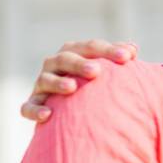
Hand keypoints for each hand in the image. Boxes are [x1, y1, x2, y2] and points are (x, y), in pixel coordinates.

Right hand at [20, 38, 137, 121]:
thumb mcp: (107, 71)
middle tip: (96, 71)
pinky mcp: (34, 103)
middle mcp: (56, 64)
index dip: (109, 50)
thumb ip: (120, 59)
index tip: (129, 56)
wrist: (69, 109)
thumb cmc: (96, 84)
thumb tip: (133, 49)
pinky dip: (35, 110)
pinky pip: (29, 107)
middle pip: (66, 59)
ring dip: (57, 83)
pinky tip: (47, 115)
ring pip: (46, 79)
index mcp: (75, 52)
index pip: (91, 47)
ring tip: (72, 88)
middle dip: (80, 63)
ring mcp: (42, 84)